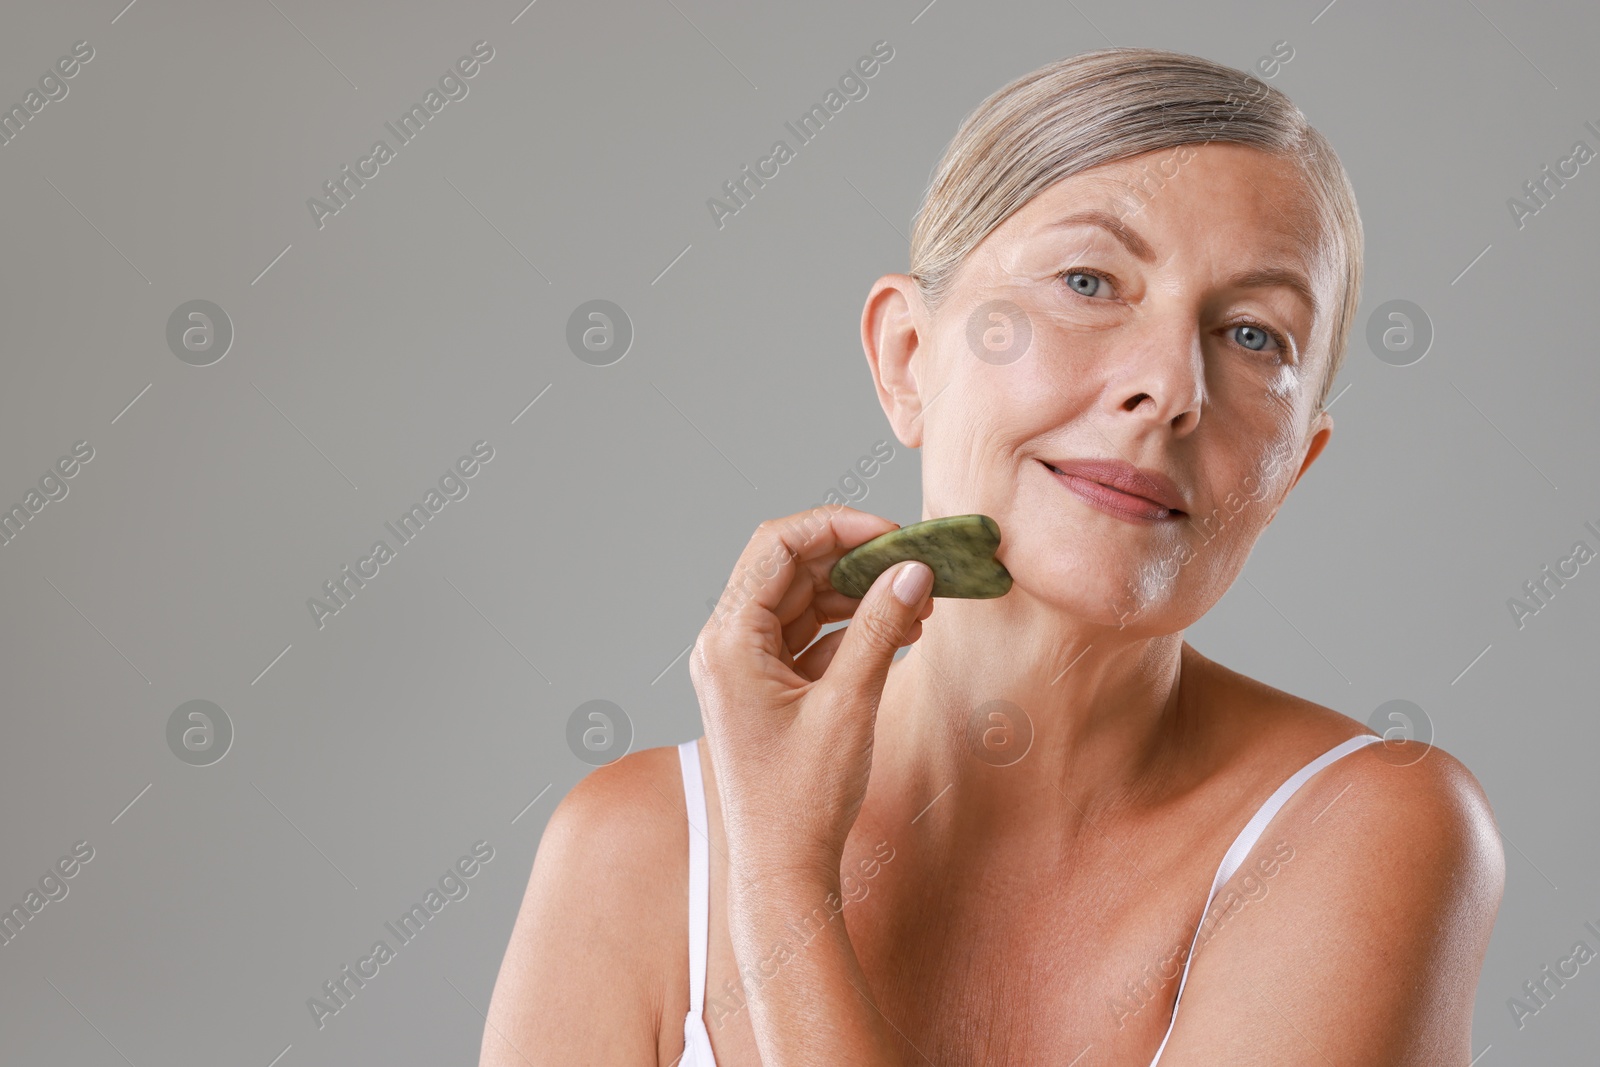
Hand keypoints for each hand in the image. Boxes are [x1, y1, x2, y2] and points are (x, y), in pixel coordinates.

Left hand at [691, 505, 934, 883]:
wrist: (783, 873)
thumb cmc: (801, 800)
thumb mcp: (847, 705)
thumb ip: (879, 629)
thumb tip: (913, 570)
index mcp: (729, 641)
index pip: (776, 547)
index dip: (836, 526)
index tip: (894, 533)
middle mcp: (728, 646)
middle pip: (791, 568)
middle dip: (855, 558)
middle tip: (915, 561)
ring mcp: (747, 667)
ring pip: (805, 601)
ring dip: (859, 593)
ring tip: (919, 600)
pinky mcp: (769, 689)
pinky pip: (811, 636)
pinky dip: (853, 628)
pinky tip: (901, 629)